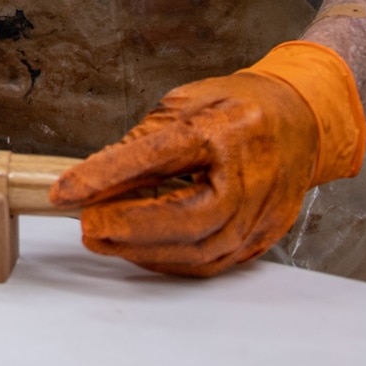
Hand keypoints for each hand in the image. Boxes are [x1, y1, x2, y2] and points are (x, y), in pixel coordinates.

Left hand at [48, 41, 365, 276]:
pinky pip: (212, 262)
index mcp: (226, 129)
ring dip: (143, 251)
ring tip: (102, 238)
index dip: (105, 176)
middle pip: (189, 218)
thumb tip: (96, 177)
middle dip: (128, 227)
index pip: (158, 156)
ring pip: (200, 250)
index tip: (65, 192)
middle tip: (86, 224)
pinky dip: (169, 261)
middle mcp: (251, 175)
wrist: (300, 121)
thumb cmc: (239, 107)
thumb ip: (142, 141)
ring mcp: (263, 212)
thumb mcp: (184, 103)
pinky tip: (138, 249)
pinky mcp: (263, 236)